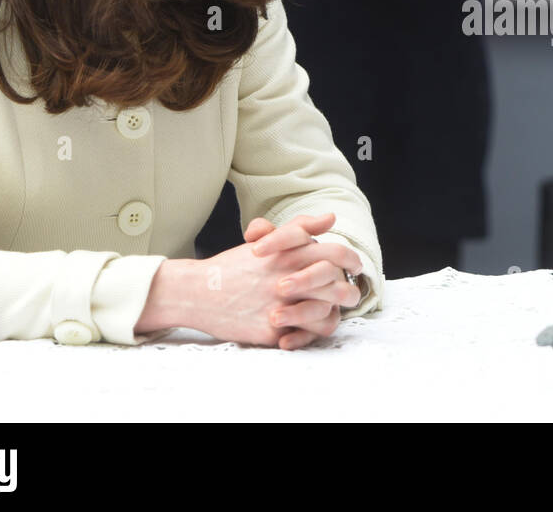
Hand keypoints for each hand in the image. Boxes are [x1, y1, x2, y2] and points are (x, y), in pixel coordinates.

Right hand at [194, 213, 363, 349]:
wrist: (196, 292)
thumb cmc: (233, 266)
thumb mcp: (266, 242)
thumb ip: (300, 228)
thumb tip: (330, 218)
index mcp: (288, 254)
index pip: (335, 253)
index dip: (351, 259)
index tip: (355, 266)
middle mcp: (287, 277)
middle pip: (336, 283)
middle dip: (347, 289)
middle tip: (348, 292)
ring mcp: (280, 305)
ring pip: (327, 310)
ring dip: (332, 310)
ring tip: (330, 310)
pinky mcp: (271, 329)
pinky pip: (306, 335)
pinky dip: (311, 333)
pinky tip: (308, 328)